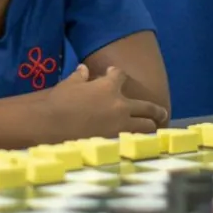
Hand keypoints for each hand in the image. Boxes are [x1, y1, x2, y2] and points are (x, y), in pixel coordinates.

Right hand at [40, 64, 168, 140]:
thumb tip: (83, 69)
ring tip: (154, 129)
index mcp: (108, 87)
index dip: (117, 74)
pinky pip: (135, 141)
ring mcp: (120, 124)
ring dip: (150, 126)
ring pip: (147, 125)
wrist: (51, 125)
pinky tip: (139, 143)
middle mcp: (120, 104)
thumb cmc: (58, 103)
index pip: (120, 75)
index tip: (114, 75)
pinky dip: (138, 140)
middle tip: (160, 112)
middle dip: (155, 109)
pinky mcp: (116, 141)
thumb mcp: (68, 86)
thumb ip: (79, 77)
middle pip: (147, 106)